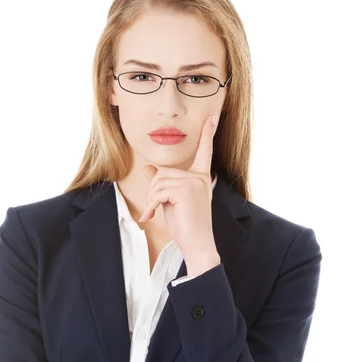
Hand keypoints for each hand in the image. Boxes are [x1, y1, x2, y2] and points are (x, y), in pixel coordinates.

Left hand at [139, 114, 219, 257]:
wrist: (197, 244)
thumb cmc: (186, 226)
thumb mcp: (171, 201)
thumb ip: (162, 184)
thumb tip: (149, 168)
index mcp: (200, 178)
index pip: (204, 152)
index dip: (207, 134)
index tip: (212, 117)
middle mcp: (199, 177)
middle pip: (162, 172)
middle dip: (152, 191)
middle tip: (152, 208)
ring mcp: (193, 182)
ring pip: (158, 181)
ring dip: (150, 199)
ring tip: (153, 213)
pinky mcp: (185, 190)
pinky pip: (158, 192)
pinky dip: (150, 205)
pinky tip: (151, 217)